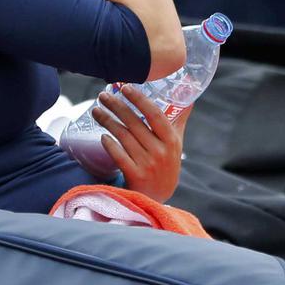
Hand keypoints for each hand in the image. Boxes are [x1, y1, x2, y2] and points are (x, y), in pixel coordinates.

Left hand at [90, 84, 187, 202]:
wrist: (158, 197)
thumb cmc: (166, 164)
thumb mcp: (176, 143)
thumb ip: (179, 120)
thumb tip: (187, 97)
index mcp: (171, 140)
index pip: (155, 114)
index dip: (140, 100)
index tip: (126, 87)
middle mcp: (160, 151)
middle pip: (135, 124)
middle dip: (117, 107)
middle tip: (103, 96)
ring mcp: (147, 164)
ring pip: (124, 137)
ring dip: (108, 121)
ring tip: (96, 111)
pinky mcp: (135, 176)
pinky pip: (118, 155)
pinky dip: (109, 144)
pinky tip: (102, 135)